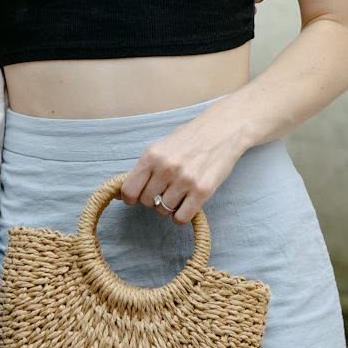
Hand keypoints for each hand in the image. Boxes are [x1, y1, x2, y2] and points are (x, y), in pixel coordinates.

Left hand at [119, 108, 243, 225]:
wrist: (222, 129)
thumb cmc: (190, 138)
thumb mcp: (162, 146)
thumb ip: (146, 167)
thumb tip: (125, 191)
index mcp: (152, 155)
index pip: (129, 189)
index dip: (130, 198)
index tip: (135, 198)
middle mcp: (166, 168)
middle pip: (147, 202)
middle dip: (153, 200)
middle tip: (164, 191)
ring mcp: (185, 180)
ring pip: (164, 210)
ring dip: (168, 207)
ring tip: (178, 194)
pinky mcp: (203, 191)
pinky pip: (181, 218)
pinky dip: (180, 216)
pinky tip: (186, 205)